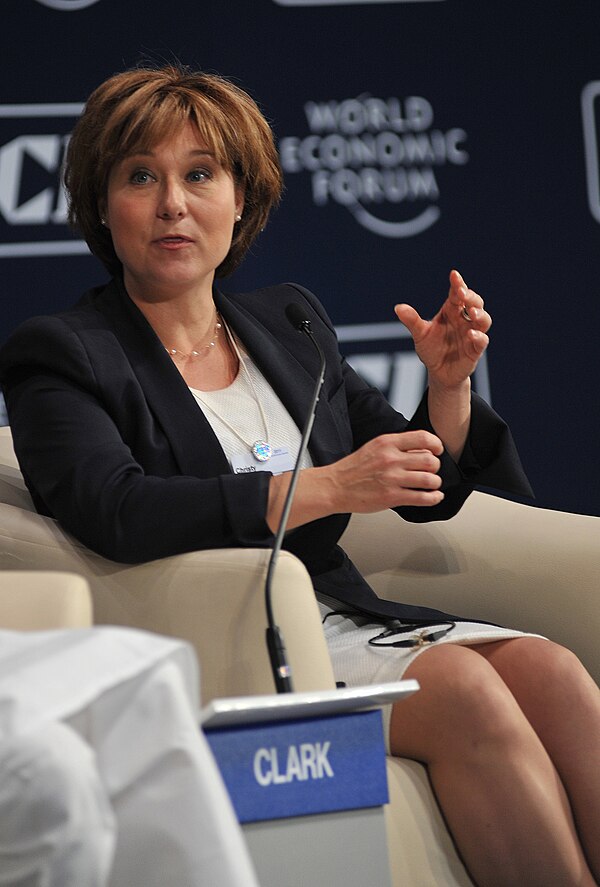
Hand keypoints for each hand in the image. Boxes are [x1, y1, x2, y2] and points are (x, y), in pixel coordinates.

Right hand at [325, 430, 443, 513]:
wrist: (335, 486)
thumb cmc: (353, 469)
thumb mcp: (374, 447)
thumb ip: (397, 446)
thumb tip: (421, 450)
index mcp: (387, 443)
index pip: (423, 438)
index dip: (436, 444)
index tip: (438, 450)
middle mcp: (391, 459)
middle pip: (430, 460)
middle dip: (435, 467)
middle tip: (432, 471)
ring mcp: (392, 479)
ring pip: (430, 479)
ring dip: (435, 483)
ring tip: (431, 484)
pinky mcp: (392, 497)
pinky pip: (423, 497)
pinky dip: (434, 498)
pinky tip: (433, 496)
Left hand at [394, 269, 490, 389]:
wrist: (438, 373)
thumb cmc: (431, 349)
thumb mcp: (420, 334)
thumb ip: (412, 321)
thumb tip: (398, 307)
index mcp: (451, 311)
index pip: (457, 294)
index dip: (458, 284)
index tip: (454, 275)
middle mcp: (464, 320)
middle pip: (475, 302)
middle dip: (471, 297)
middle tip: (462, 293)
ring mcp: (472, 334)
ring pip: (483, 320)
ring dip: (480, 314)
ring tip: (471, 312)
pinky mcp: (475, 350)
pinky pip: (482, 341)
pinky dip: (478, 337)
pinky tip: (471, 334)